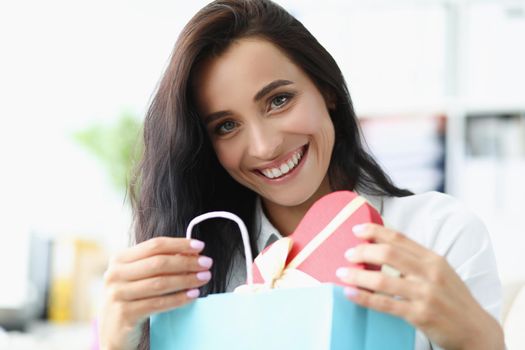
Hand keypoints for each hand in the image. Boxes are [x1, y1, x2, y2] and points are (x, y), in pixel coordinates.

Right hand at [98, 237, 212, 349]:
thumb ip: (161, 262)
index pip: (154, 245)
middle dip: (187, 262)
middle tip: (206, 264)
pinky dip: (179, 298)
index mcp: (120, 259)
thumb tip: (192, 253)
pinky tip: (193, 295)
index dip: (179, 244)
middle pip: (159, 263)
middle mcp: (115, 274)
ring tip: (204, 278)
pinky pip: (158, 304)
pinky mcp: (125, 313)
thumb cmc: (133, 297)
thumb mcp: (141, 275)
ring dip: (186, 280)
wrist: (113, 329)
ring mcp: (118, 294)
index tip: (200, 246)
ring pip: (160, 283)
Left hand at [336, 224, 503, 349]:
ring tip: (342, 273)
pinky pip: (385, 304)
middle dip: (363, 252)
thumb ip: (415, 260)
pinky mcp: (420, 315)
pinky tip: (350, 293)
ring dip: (357, 276)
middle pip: (388, 254)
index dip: (375, 231)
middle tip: (348, 254)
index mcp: (433, 259)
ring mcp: (425, 294)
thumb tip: (382, 248)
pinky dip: (364, 298)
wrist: (475, 330)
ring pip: (382, 281)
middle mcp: (430, 273)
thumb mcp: (440, 272)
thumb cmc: (452, 298)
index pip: (399, 238)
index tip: (357, 230)